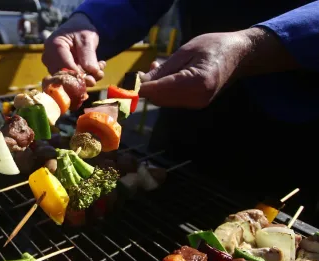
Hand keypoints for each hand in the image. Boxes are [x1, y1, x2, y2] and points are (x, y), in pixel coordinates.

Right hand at [42, 13, 105, 86]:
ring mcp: (51, 65)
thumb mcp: (87, 38)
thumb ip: (89, 55)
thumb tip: (93, 72)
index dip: (80, 75)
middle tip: (100, 73)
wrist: (76, 28)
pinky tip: (95, 69)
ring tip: (100, 68)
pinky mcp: (57, 71)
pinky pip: (69, 79)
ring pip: (68, 80)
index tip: (95, 76)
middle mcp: (49, 58)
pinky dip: (84, 77)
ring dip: (86, 78)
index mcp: (55, 46)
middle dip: (85, 78)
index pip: (65, 67)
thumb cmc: (81, 29)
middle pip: (65, 76)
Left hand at [139, 27, 294, 108]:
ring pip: (163, 101)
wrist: (239, 55)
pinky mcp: (196, 104)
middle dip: (146, 87)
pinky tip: (166, 75)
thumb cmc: (213, 47)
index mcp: (196, 83)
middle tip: (143, 71)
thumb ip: (163, 69)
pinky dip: (164, 90)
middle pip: (159, 99)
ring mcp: (197, 103)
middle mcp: (197, 98)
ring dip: (155, 88)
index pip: (158, 91)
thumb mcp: (185, 51)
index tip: (130, 79)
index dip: (140, 87)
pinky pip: (172, 100)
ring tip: (157, 67)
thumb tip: (140, 82)